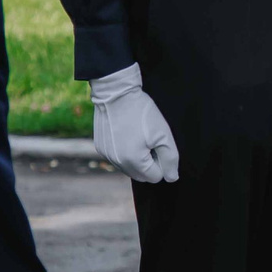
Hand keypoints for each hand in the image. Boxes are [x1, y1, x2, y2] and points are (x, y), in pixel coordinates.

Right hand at [88, 64, 180, 182]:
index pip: (156, 176)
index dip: (161, 161)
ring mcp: (107, 156)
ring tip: (137, 135)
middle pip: (141, 175)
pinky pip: (118, 158)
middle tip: (149, 140)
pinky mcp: (101, 147)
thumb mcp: (163, 134)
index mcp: (133, 162)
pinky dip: (125, 151)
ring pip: (129, 168)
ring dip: (137, 158)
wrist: (116, 93)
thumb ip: (170, 159)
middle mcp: (117, 163)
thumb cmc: (142, 112)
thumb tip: (171, 178)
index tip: (157, 143)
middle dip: (149, 162)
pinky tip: (126, 133)